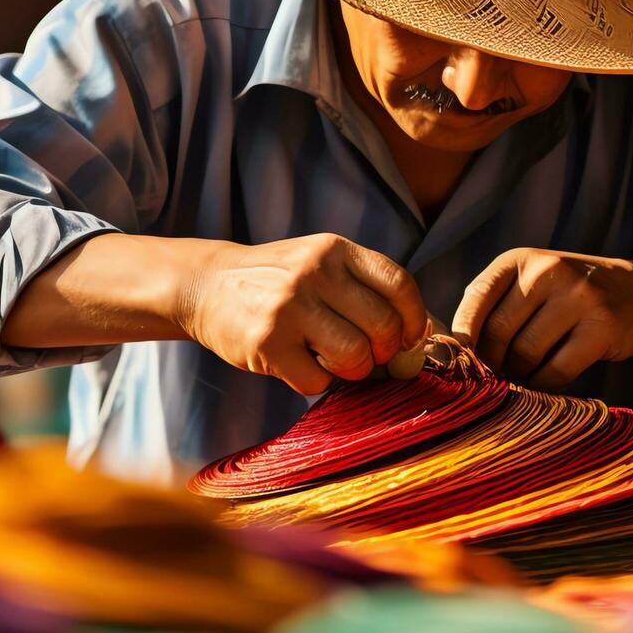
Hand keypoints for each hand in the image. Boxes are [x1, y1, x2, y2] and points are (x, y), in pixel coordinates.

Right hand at [177, 234, 427, 394]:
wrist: (207, 284)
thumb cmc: (279, 282)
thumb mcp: (321, 265)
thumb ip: (366, 290)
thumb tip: (426, 336)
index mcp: (335, 250)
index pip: (399, 284)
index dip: (413, 319)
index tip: (406, 338)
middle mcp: (314, 273)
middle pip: (382, 327)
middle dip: (382, 352)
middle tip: (366, 356)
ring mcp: (288, 307)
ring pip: (354, 358)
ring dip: (352, 371)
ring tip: (332, 362)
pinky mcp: (266, 343)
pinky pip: (316, 381)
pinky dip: (316, 382)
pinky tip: (301, 365)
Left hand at [452, 248, 632, 390]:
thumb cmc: (570, 296)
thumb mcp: (532, 283)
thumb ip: (494, 305)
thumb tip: (451, 351)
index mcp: (520, 259)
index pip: (475, 300)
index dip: (462, 338)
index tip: (459, 362)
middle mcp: (548, 271)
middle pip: (498, 333)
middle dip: (492, 364)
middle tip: (496, 378)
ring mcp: (578, 297)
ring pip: (526, 354)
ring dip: (519, 376)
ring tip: (523, 378)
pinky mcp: (602, 327)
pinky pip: (556, 370)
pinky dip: (545, 385)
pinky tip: (545, 383)